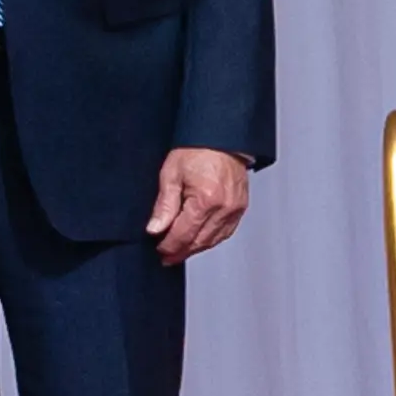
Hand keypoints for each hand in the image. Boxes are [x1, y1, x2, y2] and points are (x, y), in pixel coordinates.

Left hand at [146, 149, 249, 265]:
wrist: (221, 138)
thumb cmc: (197, 150)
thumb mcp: (171, 174)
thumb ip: (164, 205)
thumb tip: (155, 228)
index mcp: (206, 200)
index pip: (184, 234)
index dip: (169, 246)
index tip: (159, 250)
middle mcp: (224, 208)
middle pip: (200, 241)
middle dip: (181, 251)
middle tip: (166, 257)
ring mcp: (235, 209)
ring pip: (214, 240)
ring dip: (195, 248)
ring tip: (180, 251)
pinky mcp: (240, 208)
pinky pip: (225, 232)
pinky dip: (211, 239)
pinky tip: (199, 241)